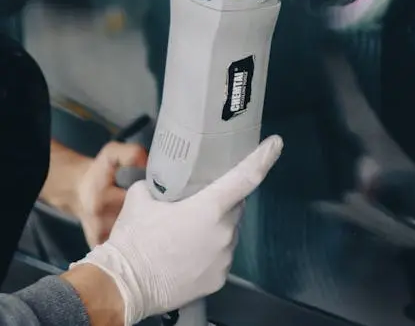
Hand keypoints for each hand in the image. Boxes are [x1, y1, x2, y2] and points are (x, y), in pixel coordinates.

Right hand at [75, 135, 282, 325]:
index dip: (264, 157)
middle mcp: (224, 231)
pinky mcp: (219, 277)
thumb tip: (161, 180)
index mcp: (210, 207)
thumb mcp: (141, 199)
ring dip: (215, 229)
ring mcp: (224, 256)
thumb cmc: (133, 242)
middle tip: (196, 206)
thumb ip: (158, 184)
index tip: (275, 144)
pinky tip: (186, 254)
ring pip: (228, 232)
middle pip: (234, 206)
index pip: (247, 176)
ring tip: (184, 235)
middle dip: (221, 203)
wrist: (123, 286)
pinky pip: (221, 256)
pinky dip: (209, 252)